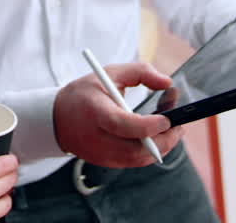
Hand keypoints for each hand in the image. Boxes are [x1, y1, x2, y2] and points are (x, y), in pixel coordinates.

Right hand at [53, 62, 183, 167]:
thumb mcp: (109, 72)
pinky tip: (158, 138)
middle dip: (163, 141)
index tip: (167, 119)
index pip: (123, 125)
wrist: (57, 118)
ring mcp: (101, 154)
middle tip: (178, 126)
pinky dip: (149, 152)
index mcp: (95, 112)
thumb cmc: (86, 92)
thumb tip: (167, 83)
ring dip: (160, 148)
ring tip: (172, 131)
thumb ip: (141, 72)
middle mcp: (97, 138)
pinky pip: (133, 163)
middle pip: (135, 149)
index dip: (148, 125)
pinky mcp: (105, 163)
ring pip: (138, 160)